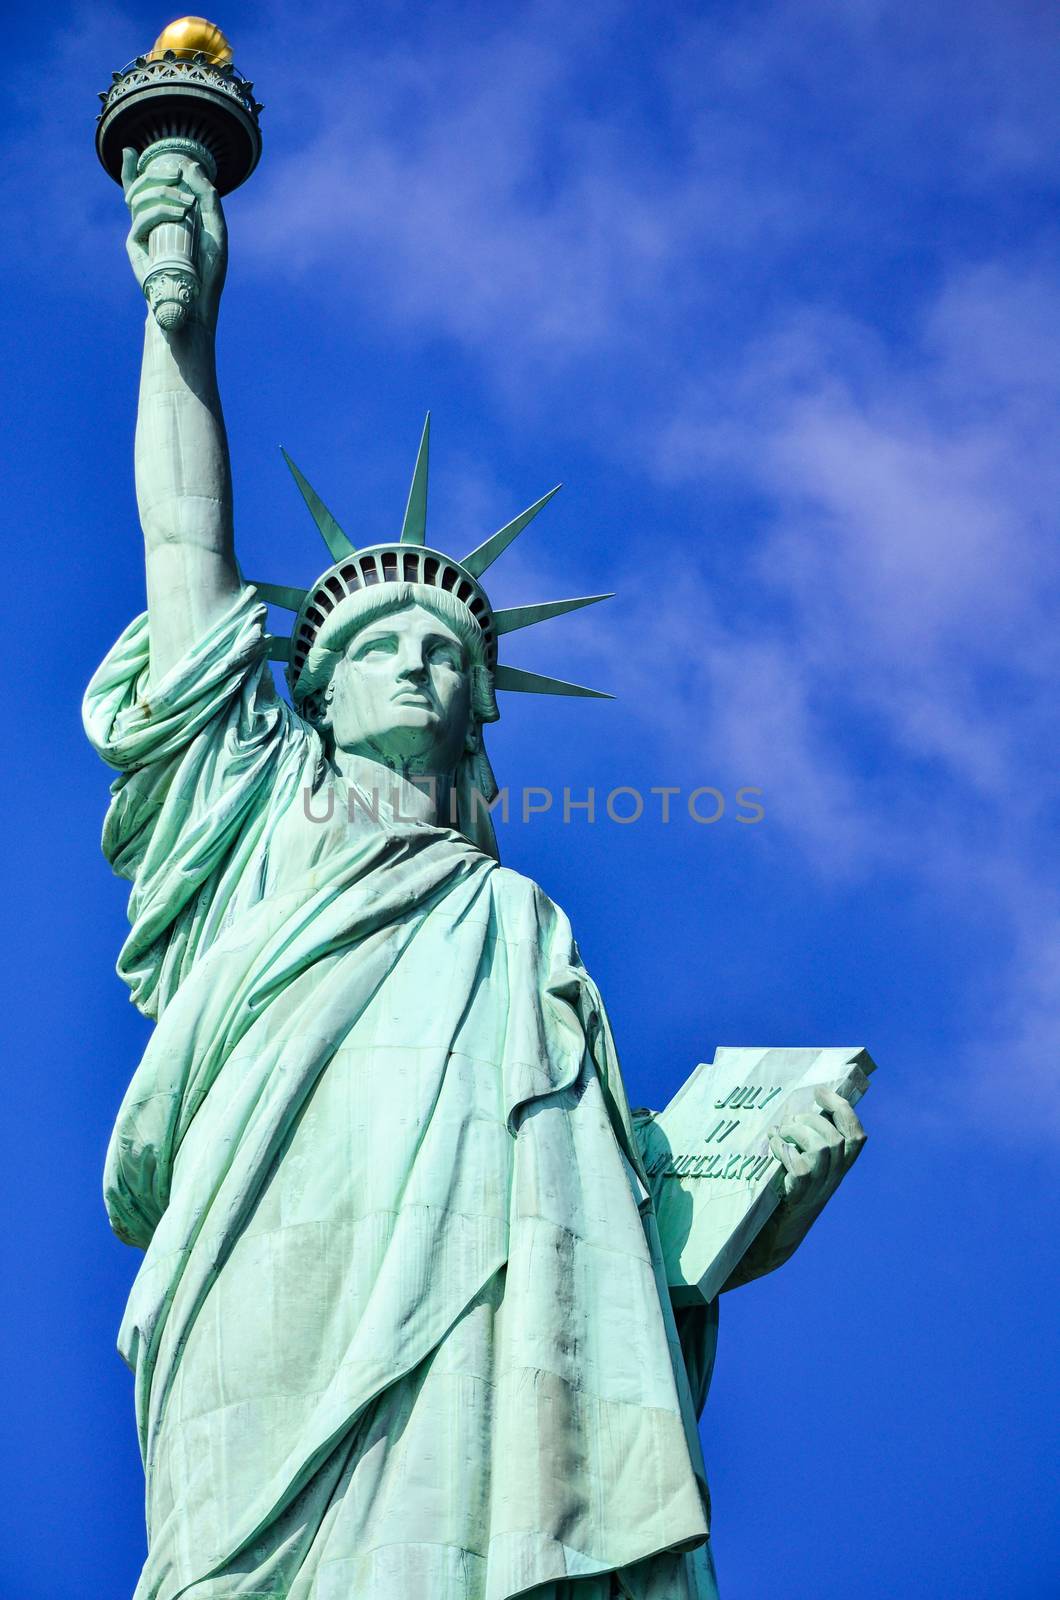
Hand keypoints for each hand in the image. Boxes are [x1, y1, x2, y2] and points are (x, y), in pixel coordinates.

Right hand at [121, 147, 227, 328]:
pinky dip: (160, 211)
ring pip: (139, 198)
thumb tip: (189, 165)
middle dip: (157, 174)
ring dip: (164, 193)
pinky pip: (140, 219)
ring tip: (188, 205)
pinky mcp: (135, 246)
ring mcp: (141, 234)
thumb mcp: (216, 229)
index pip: (142, 189)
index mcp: (165, 219)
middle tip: (176, 173)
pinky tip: (179, 215)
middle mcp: (150, 224)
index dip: (129, 169)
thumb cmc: (208, 272)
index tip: (128, 150)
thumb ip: (207, 197)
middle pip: (140, 187)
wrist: (197, 304)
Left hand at [768, 1087, 865, 1223]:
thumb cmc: (794, 1181)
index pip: (856, 1134)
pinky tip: (774, 1145)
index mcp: (843, 1162)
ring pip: (821, 1148)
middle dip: (811, 1120)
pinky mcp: (802, 1192)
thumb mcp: (812, 1158)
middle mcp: (837, 1174)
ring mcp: (821, 1184)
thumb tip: (805, 1102)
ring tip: (781, 1131)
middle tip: (790, 1119)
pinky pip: (800, 1166)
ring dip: (797, 1132)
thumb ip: (815, 1135)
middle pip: (835, 1138)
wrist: (783, 1223)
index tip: (820, 1092)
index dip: (841, 1109)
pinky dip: (784, 1149)